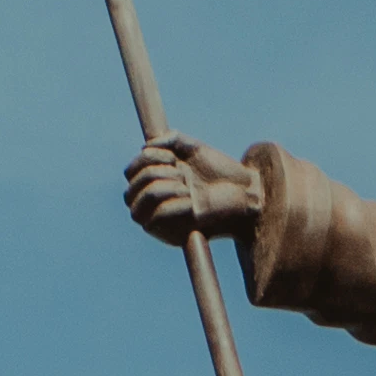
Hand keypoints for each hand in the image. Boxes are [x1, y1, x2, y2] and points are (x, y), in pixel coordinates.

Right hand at [121, 137, 261, 244]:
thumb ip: (170, 140)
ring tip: (186, 186)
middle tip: (182, 173)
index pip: (129, 174)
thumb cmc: (221, 172)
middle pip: (128, 193)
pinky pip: (156, 221)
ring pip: (136, 210)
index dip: (144, 160)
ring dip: (159, 190)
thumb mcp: (194, 149)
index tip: (173, 156)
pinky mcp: (175, 235)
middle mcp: (155, 203)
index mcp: (156, 181)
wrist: (246, 191)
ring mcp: (163, 222)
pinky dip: (172, 205)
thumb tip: (145, 146)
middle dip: (152, 175)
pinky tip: (191, 201)